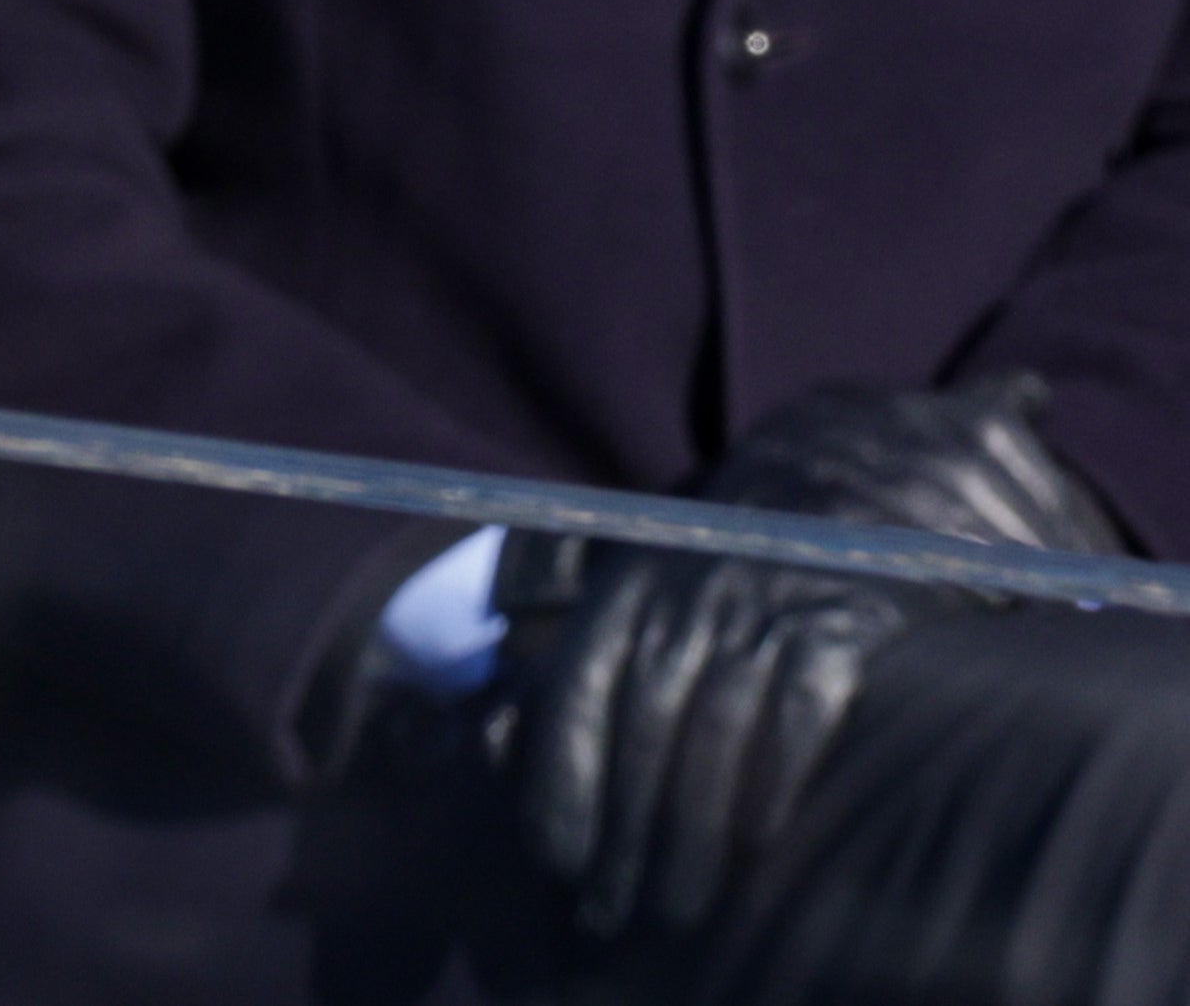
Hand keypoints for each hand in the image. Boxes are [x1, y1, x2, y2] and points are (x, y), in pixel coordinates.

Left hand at [505, 377, 1117, 939]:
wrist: (878, 470)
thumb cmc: (752, 543)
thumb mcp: (660, 562)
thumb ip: (593, 617)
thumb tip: (506, 684)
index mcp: (631, 578)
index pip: (577, 688)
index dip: (560, 778)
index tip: (554, 861)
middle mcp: (688, 588)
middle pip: (640, 725)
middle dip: (623, 829)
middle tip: (614, 913)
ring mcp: (767, 600)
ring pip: (711, 729)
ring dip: (691, 829)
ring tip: (681, 909)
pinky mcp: (846, 618)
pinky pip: (800, 712)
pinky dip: (776, 781)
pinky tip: (763, 847)